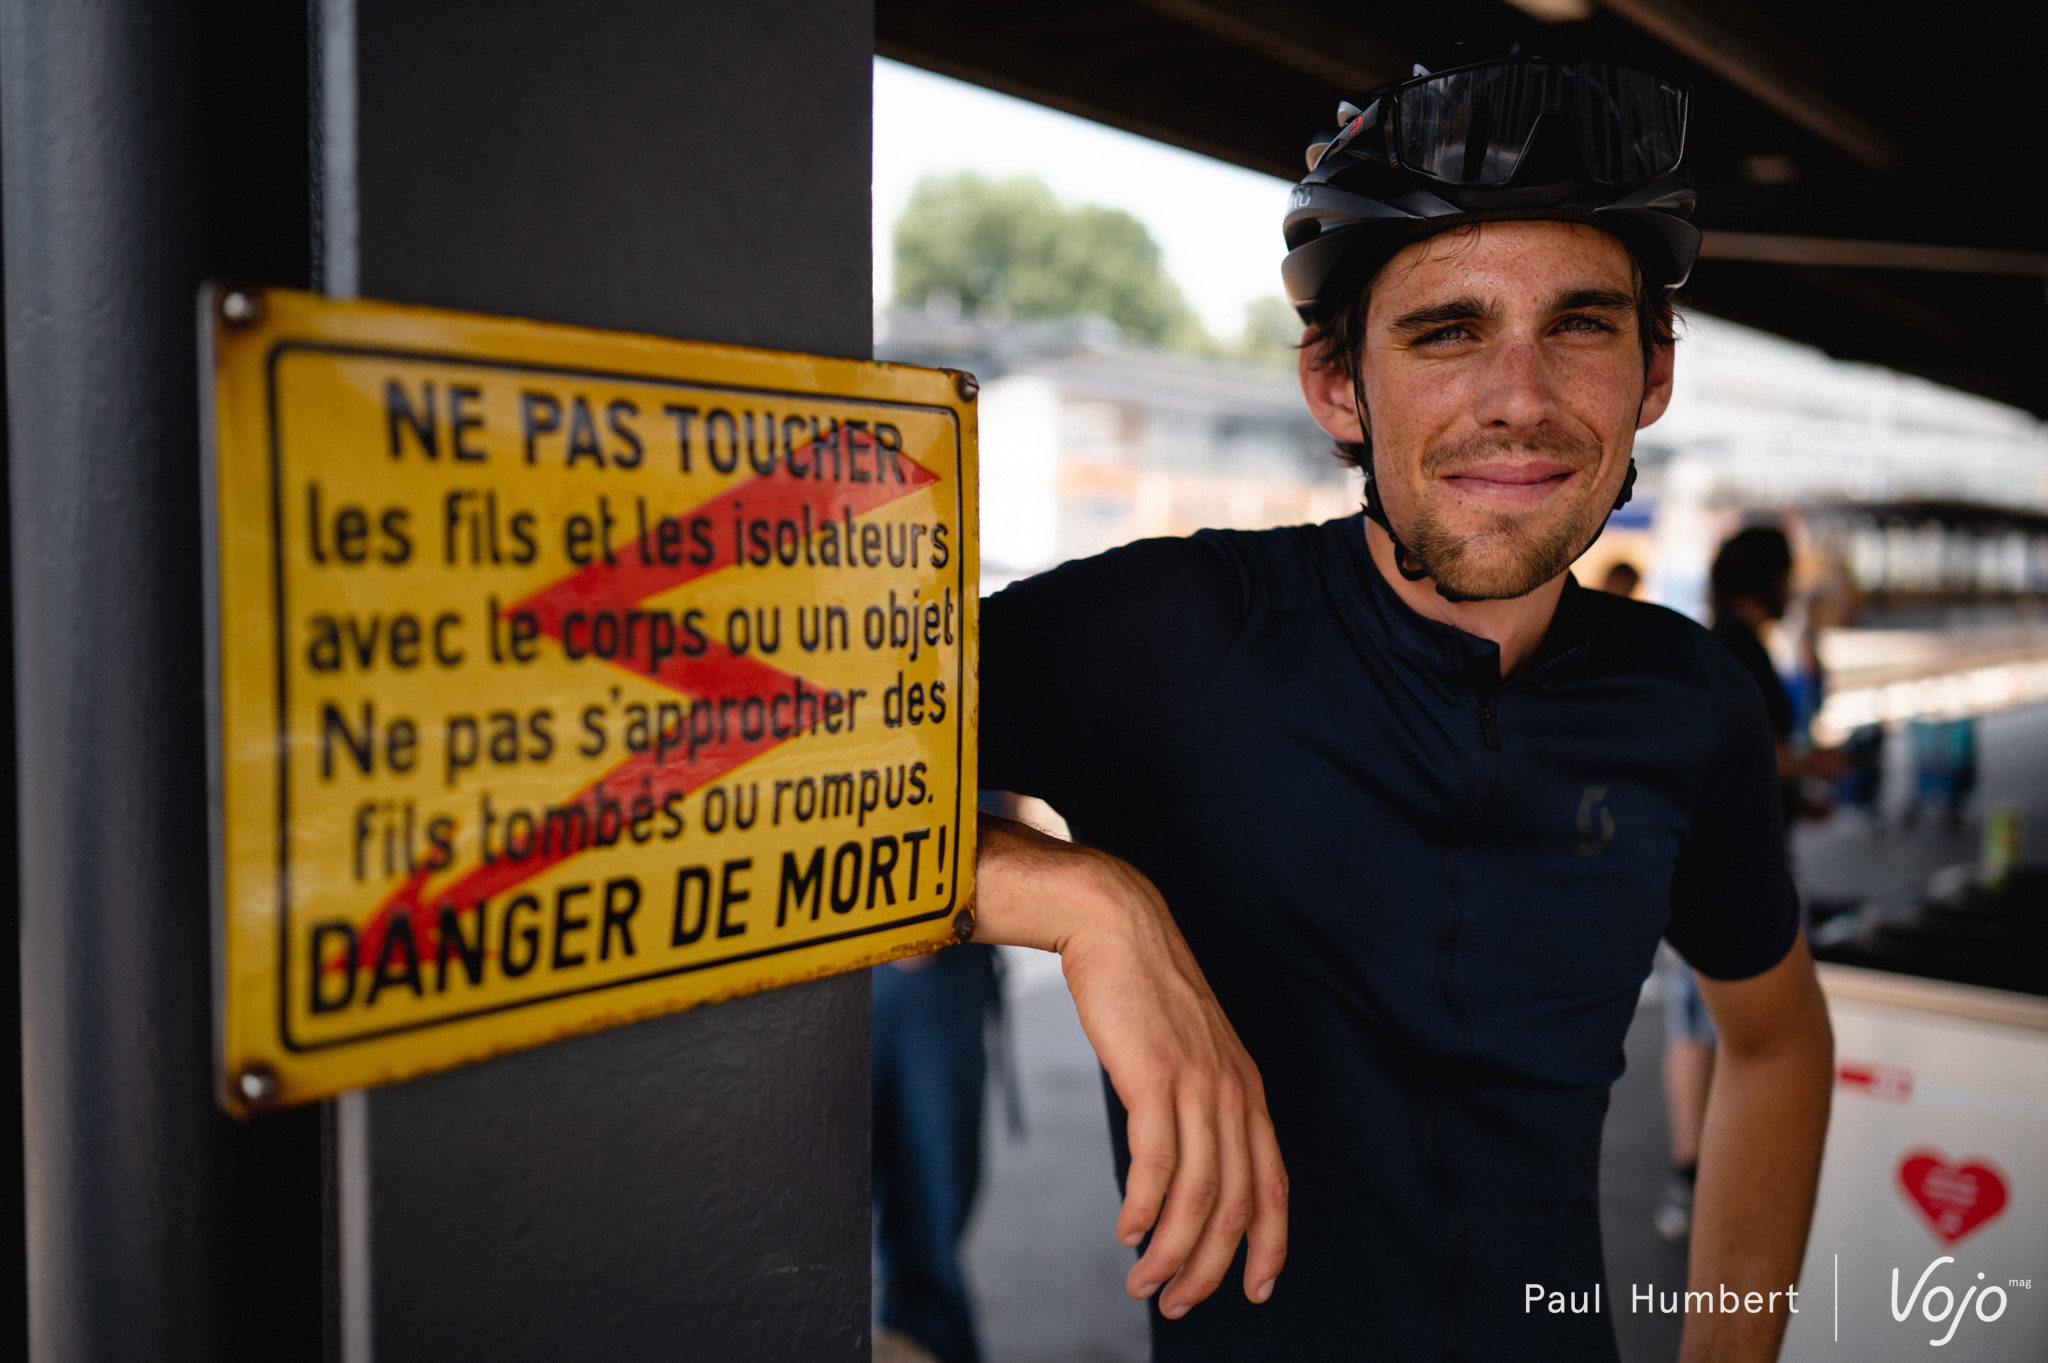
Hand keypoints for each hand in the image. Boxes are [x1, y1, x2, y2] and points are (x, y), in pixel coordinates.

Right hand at [971, 816, 1288, 1318]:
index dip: (1269, 1244)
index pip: (1273, 1184)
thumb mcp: (1187, 1049)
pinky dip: (1144, 1206)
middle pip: (1237, 1202)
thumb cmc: (1142, 990)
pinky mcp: (1154, 1073)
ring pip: (1198, 1192)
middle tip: (1177, 1303)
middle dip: (1210, 1265)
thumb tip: (1182, 1162)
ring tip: (1144, 1281)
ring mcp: (1197, 1082)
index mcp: (1245, 1089)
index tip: (1255, 1289)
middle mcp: (1232, 1091)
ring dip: (1171, 1250)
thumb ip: (1196, 1100)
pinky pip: (1157, 1161)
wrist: (1114, 922)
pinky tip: (1127, 1230)